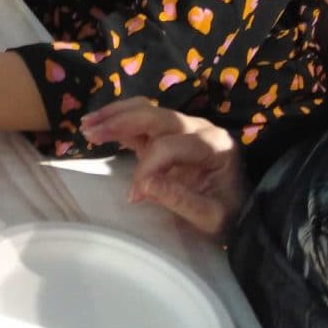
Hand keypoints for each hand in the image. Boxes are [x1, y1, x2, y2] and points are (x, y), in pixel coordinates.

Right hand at [79, 98, 248, 238]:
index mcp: (214, 145)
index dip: (147, 168)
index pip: (170, 146)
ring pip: (145, 109)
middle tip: (90, 133)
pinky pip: (142, 118)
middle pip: (155, 115)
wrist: (241, 211)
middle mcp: (199, 128)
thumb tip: (144, 185)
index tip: (134, 196)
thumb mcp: (212, 218)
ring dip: (114, 115)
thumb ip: (180, 200)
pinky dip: (118, 120)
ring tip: (87, 125)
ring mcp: (184, 127)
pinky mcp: (169, 134)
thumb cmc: (229, 216)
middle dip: (120, 122)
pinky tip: (97, 126)